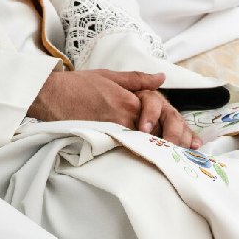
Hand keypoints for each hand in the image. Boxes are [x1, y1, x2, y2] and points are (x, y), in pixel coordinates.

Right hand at [28, 70, 199, 147]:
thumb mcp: (111, 75)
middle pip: (157, 131)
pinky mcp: (103, 137)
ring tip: (177, 161)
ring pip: (144, 141)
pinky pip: (126, 148)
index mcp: (131, 99)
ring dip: (161, 150)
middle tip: (187, 153)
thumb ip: (138, 79)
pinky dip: (140, 154)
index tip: (187, 139)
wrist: (51, 94)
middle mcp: (125, 114)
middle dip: (175, 141)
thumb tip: (160, 78)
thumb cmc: (78, 85)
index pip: (162, 113)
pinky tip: (150, 162)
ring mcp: (114, 127)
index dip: (177, 127)